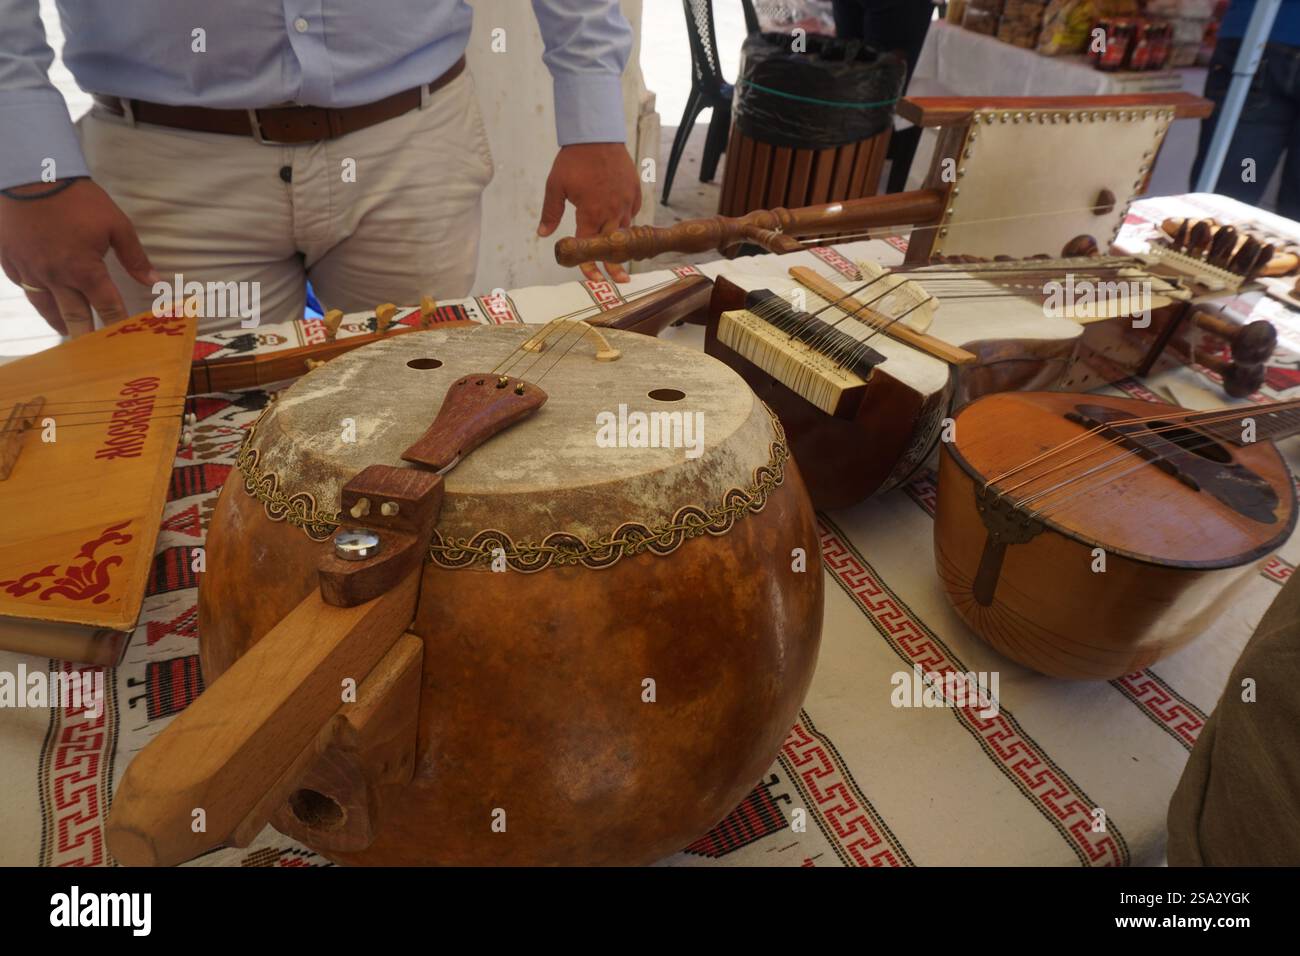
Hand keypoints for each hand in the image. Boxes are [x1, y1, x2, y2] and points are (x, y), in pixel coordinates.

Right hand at [0, 179, 157, 336]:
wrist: (29, 174)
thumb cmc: (76, 198)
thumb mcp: (115, 223)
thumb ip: (135, 256)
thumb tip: (154, 280)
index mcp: (84, 269)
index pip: (107, 307)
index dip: (118, 325)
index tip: (126, 342)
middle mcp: (55, 277)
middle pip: (74, 317)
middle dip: (86, 337)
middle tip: (94, 353)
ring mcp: (29, 271)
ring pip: (45, 308)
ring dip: (59, 323)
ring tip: (69, 334)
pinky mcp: (10, 261)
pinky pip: (24, 288)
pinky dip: (36, 299)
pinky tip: (43, 303)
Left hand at [537, 143, 640, 282]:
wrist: (596, 134)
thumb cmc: (574, 159)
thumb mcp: (555, 186)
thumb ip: (551, 212)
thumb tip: (543, 234)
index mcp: (591, 213)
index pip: (589, 248)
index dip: (589, 266)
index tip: (593, 279)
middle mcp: (611, 211)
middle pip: (613, 246)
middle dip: (615, 265)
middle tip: (619, 280)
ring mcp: (626, 201)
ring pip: (625, 229)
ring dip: (623, 244)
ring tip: (625, 258)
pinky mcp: (634, 190)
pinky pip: (633, 212)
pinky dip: (628, 221)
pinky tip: (624, 225)